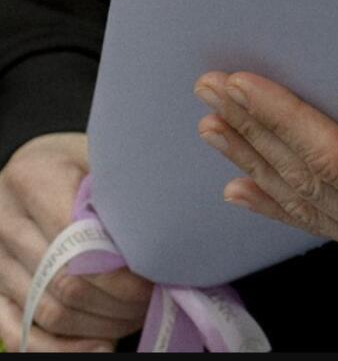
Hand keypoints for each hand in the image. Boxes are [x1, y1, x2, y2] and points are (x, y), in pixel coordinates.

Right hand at [0, 133, 152, 352]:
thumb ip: (120, 188)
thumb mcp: (99, 156)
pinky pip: (17, 330)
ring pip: (48, 312)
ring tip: (139, 316)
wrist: (33, 164)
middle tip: (156, 298)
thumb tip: (162, 232)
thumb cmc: (79, 159)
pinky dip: (60, 347)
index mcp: (33, 179)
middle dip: (119, 300)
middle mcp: (4, 221)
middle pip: (65, 282)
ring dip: (100, 324)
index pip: (79, 241)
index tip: (158, 274)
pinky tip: (100, 346)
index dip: (122, 269)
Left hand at [194, 72, 337, 281]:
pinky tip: (243, 189)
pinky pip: (322, 225)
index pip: (336, 159)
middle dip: (255, 130)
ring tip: (213, 126)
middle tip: (210, 89)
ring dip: (255, 160)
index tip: (244, 83)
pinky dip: (277, 206)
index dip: (285, 120)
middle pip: (308, 179)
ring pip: (305, 202)